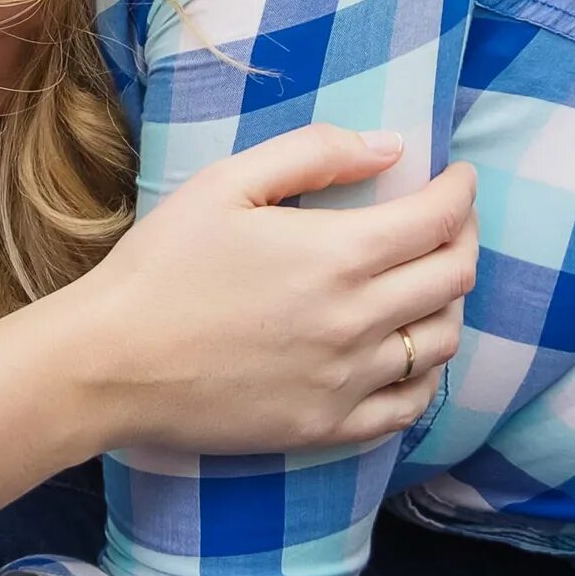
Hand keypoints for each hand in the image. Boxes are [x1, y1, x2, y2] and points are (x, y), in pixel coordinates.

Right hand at [47, 124, 478, 454]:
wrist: (110, 364)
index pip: (437, 219)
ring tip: (431, 281)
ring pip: (441, 342)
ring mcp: (346, 381)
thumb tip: (390, 147)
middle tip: (451, 220)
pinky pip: (409, 405)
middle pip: (452, 278)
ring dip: (449, 304)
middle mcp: (356, 321)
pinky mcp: (327, 427)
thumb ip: (313, 154)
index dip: (460, 191)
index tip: (458, 176)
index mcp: (336, 255)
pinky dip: (426, 373)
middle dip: (464, 237)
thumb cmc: (160, 265)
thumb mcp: (225, 183)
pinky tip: (411, 352)